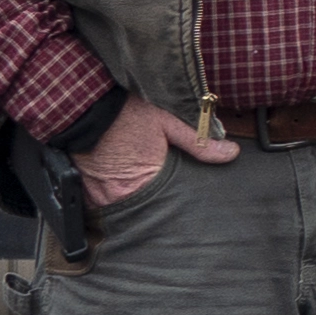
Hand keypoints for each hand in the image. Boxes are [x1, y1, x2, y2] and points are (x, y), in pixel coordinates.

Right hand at [76, 98, 234, 208]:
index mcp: (144, 182)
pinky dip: (108, 199)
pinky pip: (98, 204)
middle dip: (152, 208)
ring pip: (119, 209)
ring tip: (139, 197)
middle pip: (141, 211)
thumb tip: (231, 153)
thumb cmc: (127, 113)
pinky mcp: (83, 189)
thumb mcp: (168, 122)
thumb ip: (200, 142)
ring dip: (128, 204)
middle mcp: (119, 195)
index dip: (174, 205)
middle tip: (164, 206)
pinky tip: (115, 190)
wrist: (86, 103)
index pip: (165, 206)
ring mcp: (98, 195)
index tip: (181, 205)